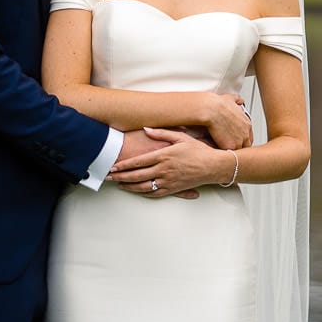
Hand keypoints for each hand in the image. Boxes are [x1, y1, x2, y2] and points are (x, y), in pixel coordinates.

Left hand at [108, 127, 230, 197]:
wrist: (213, 166)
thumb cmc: (198, 150)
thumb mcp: (181, 137)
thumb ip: (162, 133)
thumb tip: (146, 129)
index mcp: (164, 155)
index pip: (139, 162)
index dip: (124, 165)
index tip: (113, 165)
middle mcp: (164, 169)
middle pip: (137, 175)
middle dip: (120, 176)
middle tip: (108, 176)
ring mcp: (168, 181)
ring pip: (143, 186)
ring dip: (129, 186)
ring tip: (118, 184)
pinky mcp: (173, 189)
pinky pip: (154, 193)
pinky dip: (142, 193)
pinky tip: (135, 191)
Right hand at [202, 93, 251, 151]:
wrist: (212, 110)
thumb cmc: (219, 104)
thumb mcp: (231, 99)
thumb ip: (237, 100)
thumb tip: (239, 100)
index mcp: (247, 124)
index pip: (249, 136)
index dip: (242, 140)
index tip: (236, 140)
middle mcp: (246, 133)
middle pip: (246, 146)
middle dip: (239, 147)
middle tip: (230, 147)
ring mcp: (239, 141)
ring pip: (239, 152)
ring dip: (232, 152)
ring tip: (225, 152)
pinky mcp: (231, 147)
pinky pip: (230, 154)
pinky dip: (225, 154)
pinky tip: (220, 152)